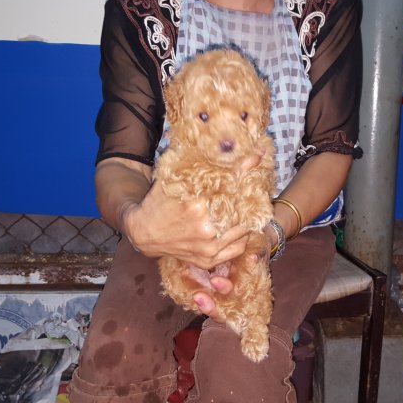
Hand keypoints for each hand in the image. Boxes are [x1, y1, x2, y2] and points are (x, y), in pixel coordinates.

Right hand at [121, 147, 266, 270]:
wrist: (144, 232)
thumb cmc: (159, 201)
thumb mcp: (174, 176)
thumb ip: (196, 163)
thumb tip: (219, 144)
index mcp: (197, 203)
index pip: (232, 181)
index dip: (247, 166)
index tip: (259, 155)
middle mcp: (206, 226)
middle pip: (243, 207)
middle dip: (249, 194)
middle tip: (254, 186)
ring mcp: (209, 246)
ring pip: (244, 229)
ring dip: (249, 217)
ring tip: (248, 207)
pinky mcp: (208, 258)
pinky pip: (238, 248)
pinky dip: (242, 236)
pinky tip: (239, 227)